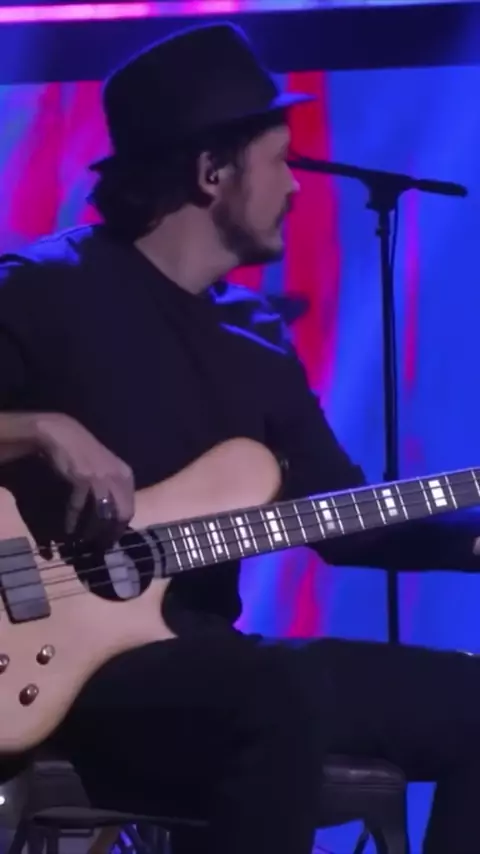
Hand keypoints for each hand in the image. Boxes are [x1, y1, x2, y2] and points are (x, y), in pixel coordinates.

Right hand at [32, 413, 133, 544]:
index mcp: (126, 476)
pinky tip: (68, 528)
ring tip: (82, 541)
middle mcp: (117, 478)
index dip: (120, 528)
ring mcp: (101, 478)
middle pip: (120, 515)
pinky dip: (72, 520)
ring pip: (101, 515)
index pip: (129, 510)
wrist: (64, 434)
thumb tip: (114, 518)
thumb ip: (113, 489)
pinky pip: (79, 507)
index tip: (110, 540)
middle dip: (109, 534)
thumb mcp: (106, 469)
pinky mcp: (83, 479)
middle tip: (99, 547)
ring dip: (91, 531)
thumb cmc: (85, 453)